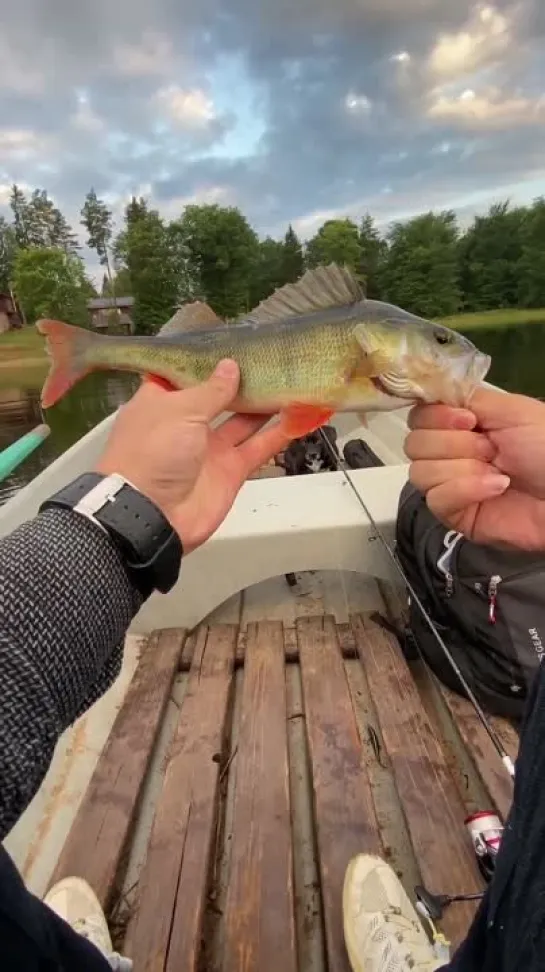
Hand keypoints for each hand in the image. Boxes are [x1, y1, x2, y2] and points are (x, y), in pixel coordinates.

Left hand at [96, 360, 290, 552]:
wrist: (151, 515)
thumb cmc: (150, 455)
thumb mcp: (180, 410)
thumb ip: (211, 389)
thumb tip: (230, 367)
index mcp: (161, 403)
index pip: (184, 375)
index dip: (205, 361)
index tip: (229, 343)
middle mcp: (184, 424)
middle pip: (218, 397)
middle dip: (240, 381)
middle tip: (268, 359)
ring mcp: (208, 449)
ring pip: (243, 421)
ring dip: (264, 404)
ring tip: (289, 381)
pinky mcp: (229, 471)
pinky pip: (258, 448)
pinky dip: (278, 435)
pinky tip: (298, 417)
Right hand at [405, 386, 544, 550]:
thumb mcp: (511, 410)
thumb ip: (466, 397)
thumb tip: (431, 393)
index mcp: (461, 423)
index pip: (419, 415)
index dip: (435, 417)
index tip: (467, 420)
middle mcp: (450, 452)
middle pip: (414, 444)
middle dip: (454, 444)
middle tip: (491, 450)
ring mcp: (450, 484)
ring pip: (420, 472)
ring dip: (463, 468)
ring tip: (497, 471)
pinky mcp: (454, 514)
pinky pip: (436, 499)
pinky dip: (466, 489)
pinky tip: (496, 488)